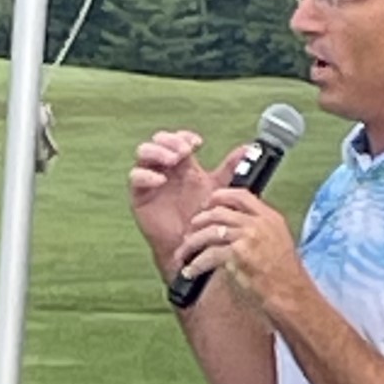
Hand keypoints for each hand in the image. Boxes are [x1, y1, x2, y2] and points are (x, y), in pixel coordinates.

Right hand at [129, 130, 243, 273]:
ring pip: (143, 153)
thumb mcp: (219, 189)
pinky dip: (146, 175)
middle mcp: (165, 169)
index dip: (184, 136)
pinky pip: (135, 178)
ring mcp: (150, 181)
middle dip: (169, 141)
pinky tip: (159, 180)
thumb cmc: (203, 219)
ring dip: (157, 152)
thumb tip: (248, 148)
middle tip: (183, 151)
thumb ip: (231, 169)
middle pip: (158, 141)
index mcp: (182, 164)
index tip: (197, 143)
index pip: (177, 139)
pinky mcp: (140, 197)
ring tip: (171, 160)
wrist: (192, 247)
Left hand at [175, 188, 307, 318]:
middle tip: (190, 232)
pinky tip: (190, 271)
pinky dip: (196, 264)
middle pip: (219, 211)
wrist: (291, 295)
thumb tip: (231, 228)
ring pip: (209, 232)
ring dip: (191, 244)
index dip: (219, 197)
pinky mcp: (238, 254)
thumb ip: (258, 230)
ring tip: (183, 254)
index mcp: (270, 217)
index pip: (240, 196)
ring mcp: (248, 237)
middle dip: (199, 221)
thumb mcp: (277, 242)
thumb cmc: (284, 276)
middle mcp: (259, 223)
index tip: (206, 205)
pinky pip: (209, 255)